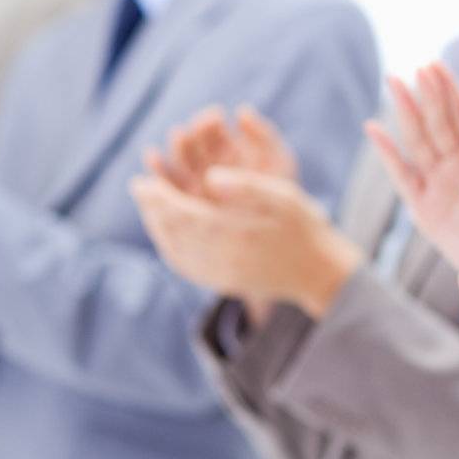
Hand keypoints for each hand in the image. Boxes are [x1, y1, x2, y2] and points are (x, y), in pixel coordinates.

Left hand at [131, 168, 360, 318]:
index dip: (159, 197)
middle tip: (139, 187)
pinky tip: (168, 234)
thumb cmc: (304, 227)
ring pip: (175, 251)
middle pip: (173, 232)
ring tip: (150, 207)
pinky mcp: (222, 284)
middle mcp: (221, 258)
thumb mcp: (285, 196)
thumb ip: (247, 185)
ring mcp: (220, 275)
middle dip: (153, 209)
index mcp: (234, 234)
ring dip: (158, 227)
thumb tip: (211, 174)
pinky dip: (170, 247)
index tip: (142, 180)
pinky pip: (186, 267)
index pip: (183, 214)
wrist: (318, 272)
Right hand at [144, 104, 297, 195]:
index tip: (215, 117)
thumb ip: (264, 134)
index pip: (212, 131)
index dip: (211, 123)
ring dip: (176, 147)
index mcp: (227, 149)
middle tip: (195, 127)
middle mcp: (207, 163)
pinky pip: (167, 184)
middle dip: (193, 134)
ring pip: (178, 161)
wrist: (280, 224)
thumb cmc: (281, 189)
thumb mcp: (277, 159)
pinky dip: (158, 169)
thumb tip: (242, 109)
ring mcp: (194, 182)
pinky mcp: (185, 202)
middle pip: (193, 143)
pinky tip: (153, 156)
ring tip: (179, 135)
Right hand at [368, 64, 458, 345]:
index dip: (447, 88)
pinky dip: (388, 155)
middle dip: (425, 95)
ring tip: (393, 86)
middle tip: (412, 69)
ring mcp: (441, 182)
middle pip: (437, 121)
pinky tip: (375, 130)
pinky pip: (403, 177)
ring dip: (405, 114)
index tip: (434, 65)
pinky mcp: (425, 208)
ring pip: (418, 141)